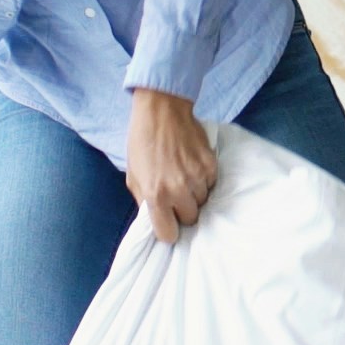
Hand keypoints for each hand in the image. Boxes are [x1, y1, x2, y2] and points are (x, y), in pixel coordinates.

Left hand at [126, 90, 218, 243]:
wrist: (161, 110)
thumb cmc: (142, 142)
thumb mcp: (132, 175)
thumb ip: (143, 200)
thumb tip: (154, 218)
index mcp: (155, 194)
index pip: (168, 233)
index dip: (167, 230)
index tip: (167, 223)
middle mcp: (178, 190)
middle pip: (190, 219)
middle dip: (183, 211)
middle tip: (176, 197)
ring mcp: (197, 177)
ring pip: (203, 202)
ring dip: (194, 195)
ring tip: (184, 178)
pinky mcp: (210, 165)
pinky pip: (211, 184)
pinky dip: (204, 180)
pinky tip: (193, 167)